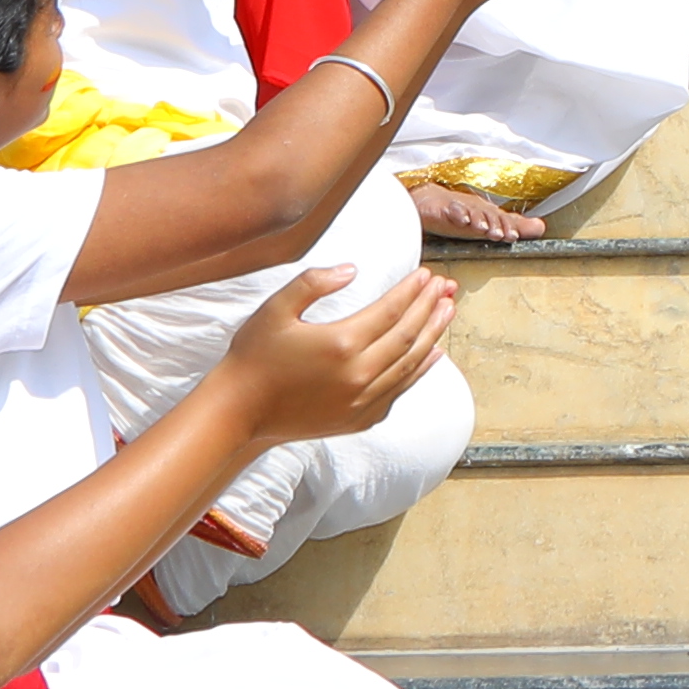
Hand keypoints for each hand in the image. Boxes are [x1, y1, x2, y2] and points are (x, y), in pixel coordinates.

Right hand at [210, 258, 457, 445]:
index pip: (392, 310)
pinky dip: (421, 371)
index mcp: (342, 343)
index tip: (426, 275)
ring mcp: (363, 400)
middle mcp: (359, 374)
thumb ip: (313, 282)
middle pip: (408, 335)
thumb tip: (351, 270)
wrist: (240, 411)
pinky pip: (400, 391)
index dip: (412, 290)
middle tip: (446, 288)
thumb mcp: (276, 309)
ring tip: (447, 313)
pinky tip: (432, 355)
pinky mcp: (360, 419)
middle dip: (430, 308)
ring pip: (411, 364)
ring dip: (433, 336)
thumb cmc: (254, 356)